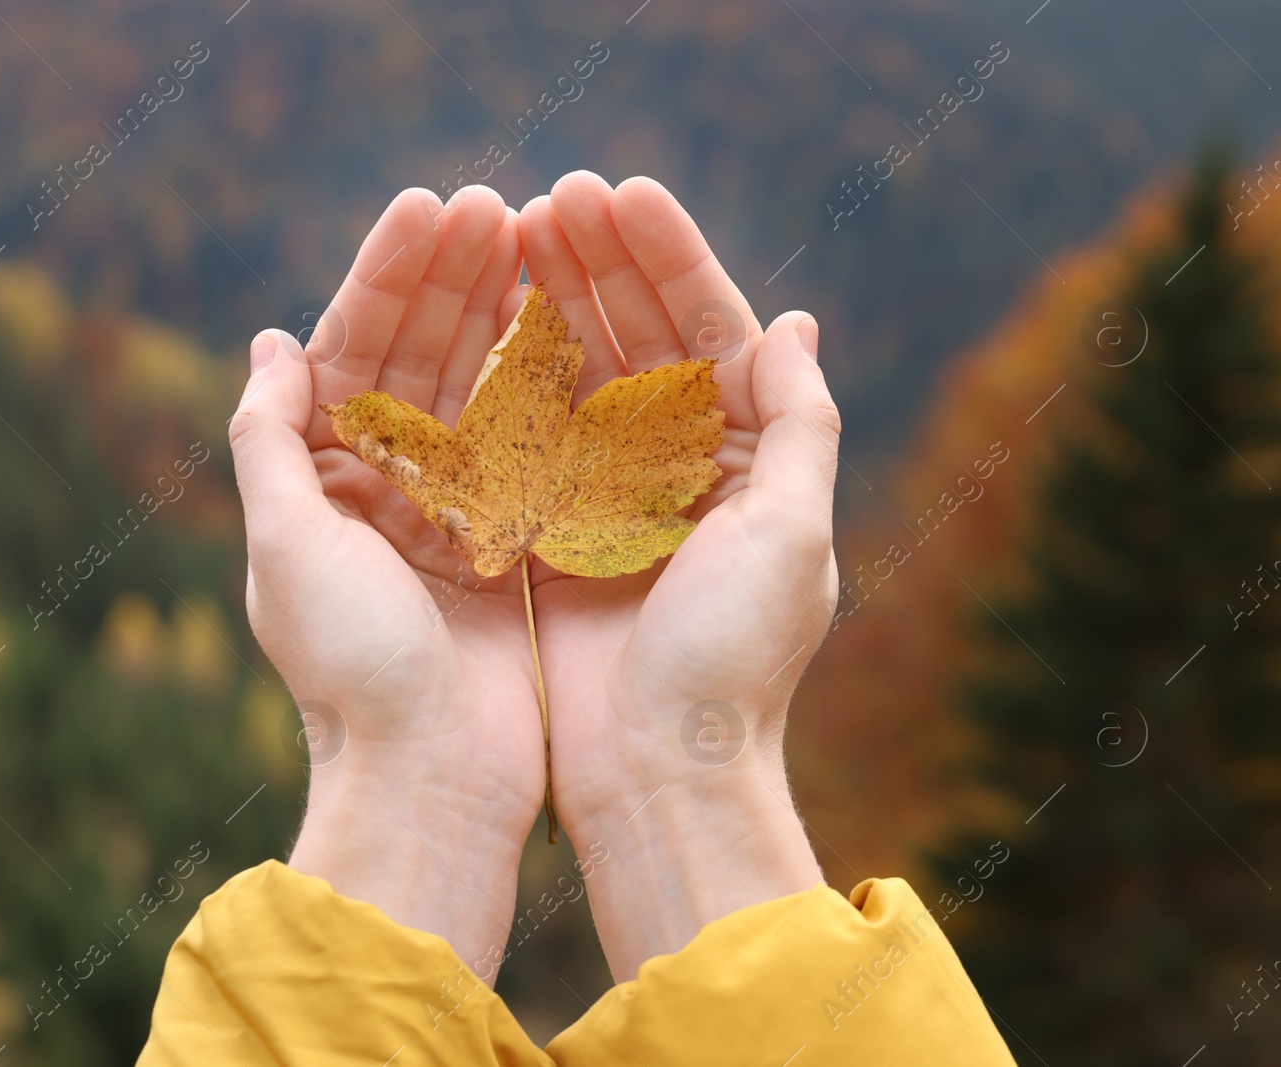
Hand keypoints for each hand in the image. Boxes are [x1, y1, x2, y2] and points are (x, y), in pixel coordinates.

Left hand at [228, 185, 542, 973]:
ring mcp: (451, 516)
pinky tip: (571, 323)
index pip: (353, 351)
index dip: (390, 275)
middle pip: (418, 358)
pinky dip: (546, 384)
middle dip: (452, 279)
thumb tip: (271, 342)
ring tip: (535, 237)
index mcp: (320, 483)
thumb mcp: (288, 546)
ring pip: (476, 390)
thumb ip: (271, 440)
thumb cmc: (353, 670)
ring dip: (500, 314)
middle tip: (494, 203)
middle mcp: (382, 491)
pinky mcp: (511, 546)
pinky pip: (529, 445)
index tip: (433, 207)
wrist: (432, 780)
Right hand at [521, 174, 841, 979]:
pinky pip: (529, 437)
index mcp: (749, 460)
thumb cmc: (734, 659)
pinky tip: (481, 319)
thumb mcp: (791, 533)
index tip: (620, 193)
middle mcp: (684, 471)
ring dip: (552, 303)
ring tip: (512, 231)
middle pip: (641, 341)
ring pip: (580, 377)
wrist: (661, 775)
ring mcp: (614, 499)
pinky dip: (509, 377)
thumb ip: (798, 424)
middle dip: (601, 264)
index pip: (711, 331)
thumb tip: (796, 322)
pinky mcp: (555, 534)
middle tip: (552, 196)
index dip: (668, 258)